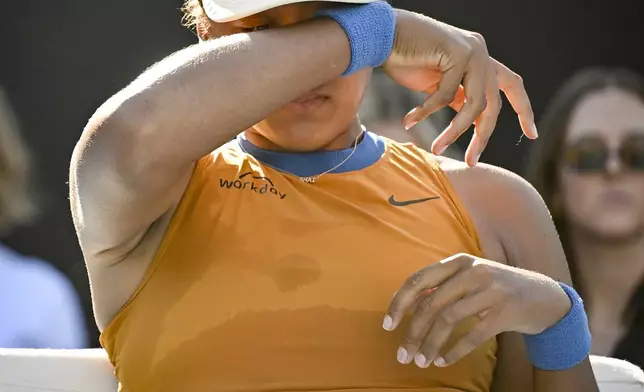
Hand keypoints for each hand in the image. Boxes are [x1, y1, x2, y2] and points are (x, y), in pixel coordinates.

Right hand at [383, 10, 537, 165]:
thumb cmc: (404, 60)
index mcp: (480, 60)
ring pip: (474, 104)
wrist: (382, 36)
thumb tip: (469, 122)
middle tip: (470, 161)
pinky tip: (409, 120)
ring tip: (436, 148)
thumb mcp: (437, 85)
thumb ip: (457, 98)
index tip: (532, 134)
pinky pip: (446, 96)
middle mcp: (481, 53)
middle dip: (482, 136)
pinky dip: (426, 112)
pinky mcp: (458, 52)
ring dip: (454, 132)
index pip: (512, 85)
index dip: (523, 110)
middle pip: (493, 105)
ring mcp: (473, 51)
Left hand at [383, 253, 570, 367]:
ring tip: (421, 361)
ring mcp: (491, 290)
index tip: (387, 325)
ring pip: (449, 320)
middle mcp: (473, 271)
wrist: (545, 297)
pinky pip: (472, 334)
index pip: (419, 280)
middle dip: (412, 332)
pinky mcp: (505, 311)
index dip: (399, 303)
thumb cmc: (498, 288)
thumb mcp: (471, 277)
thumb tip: (407, 305)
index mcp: (459, 261)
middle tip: (403, 354)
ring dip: (431, 344)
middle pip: (431, 303)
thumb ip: (443, 286)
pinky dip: (454, 350)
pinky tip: (443, 360)